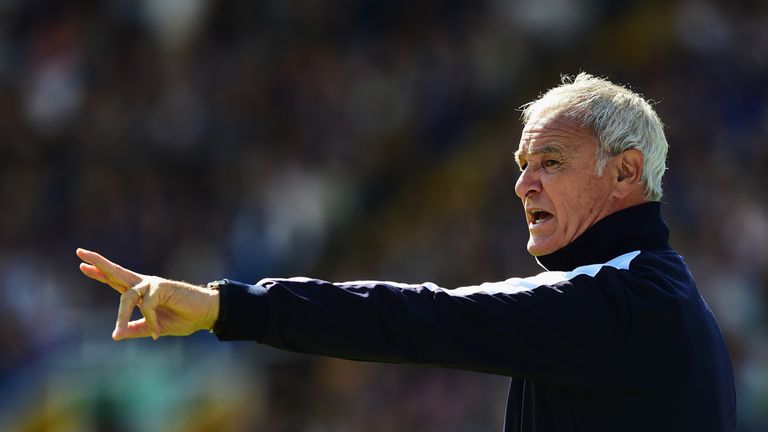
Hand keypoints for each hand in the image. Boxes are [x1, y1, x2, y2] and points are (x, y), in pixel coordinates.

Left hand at [76, 248, 218, 340]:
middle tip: (79, 252)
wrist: (205, 314)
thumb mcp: (154, 328)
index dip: (99, 273)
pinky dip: (150, 321)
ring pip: (126, 295)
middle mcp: (144, 285)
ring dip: (121, 315)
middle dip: (98, 263)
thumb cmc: (183, 318)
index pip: (116, 281)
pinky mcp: (161, 287)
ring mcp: (152, 284)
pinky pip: (147, 306)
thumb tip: (116, 336)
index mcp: (141, 293)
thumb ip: (136, 329)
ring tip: (118, 332)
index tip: (82, 265)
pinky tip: (156, 332)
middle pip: (116, 272)